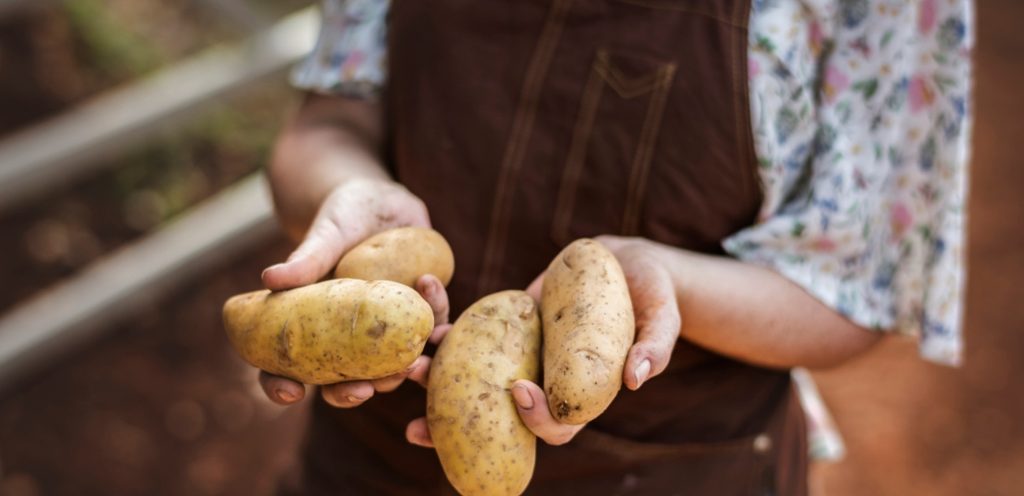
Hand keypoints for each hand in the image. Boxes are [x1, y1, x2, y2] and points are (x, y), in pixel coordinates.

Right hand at [256, 178, 451, 406]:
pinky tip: (430, 282)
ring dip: (406, 368)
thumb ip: (307, 258)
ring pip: (393, 366)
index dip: (282, 386)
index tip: (291, 392)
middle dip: (353, 391)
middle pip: (343, 381)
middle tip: (365, 389)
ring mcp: (386, 331)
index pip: (288, 368)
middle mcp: (348, 337)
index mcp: (313, 325)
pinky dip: (435, 310)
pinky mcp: (418, 315)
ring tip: (415, 356)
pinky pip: (431, 324)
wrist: (385, 202)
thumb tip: (269, 278)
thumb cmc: (344, 217)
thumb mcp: (328, 234)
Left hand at [405, 235, 680, 446]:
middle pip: (497, 418)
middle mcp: (544, 383)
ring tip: (410, 365)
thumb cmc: (652, 293)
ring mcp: (518, 357)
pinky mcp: (503, 328)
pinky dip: (444, 327)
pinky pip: (468, 336)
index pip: (554, 427)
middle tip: (418, 426)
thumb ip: (656, 346)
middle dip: (457, 426)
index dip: (534, 419)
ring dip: (436, 378)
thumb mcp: (663, 315)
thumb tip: (639, 378)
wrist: (625, 262)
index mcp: (581, 394)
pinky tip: (425, 304)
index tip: (519, 390)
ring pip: (471, 380)